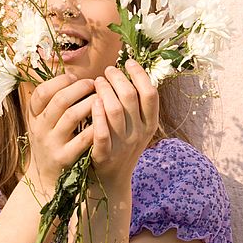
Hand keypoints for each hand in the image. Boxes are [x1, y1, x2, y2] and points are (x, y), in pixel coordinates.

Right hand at [24, 72, 96, 192]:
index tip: (74, 78)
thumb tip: (70, 75)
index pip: (42, 92)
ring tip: (102, 98)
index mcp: (34, 118)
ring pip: (72, 116)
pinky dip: (97, 126)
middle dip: (80, 88)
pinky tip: (106, 120)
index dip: (60, 81)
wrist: (47, 180)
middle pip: (59, 100)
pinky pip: (84, 138)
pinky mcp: (66, 158)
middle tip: (94, 84)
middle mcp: (40, 129)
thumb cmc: (52, 144)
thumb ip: (52, 103)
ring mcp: (52, 144)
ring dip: (90, 103)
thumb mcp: (44, 124)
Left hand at [91, 59, 159, 185]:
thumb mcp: (137, 127)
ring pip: (115, 110)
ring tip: (97, 82)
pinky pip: (102, 133)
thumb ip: (137, 104)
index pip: (150, 93)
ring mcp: (122, 145)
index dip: (140, 74)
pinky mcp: (105, 155)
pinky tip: (92, 101)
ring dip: (104, 91)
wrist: (112, 180)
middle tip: (107, 71)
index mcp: (149, 125)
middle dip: (117, 78)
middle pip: (130, 97)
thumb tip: (132, 71)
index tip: (128, 62)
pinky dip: (97, 115)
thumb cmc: (122, 146)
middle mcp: (138, 134)